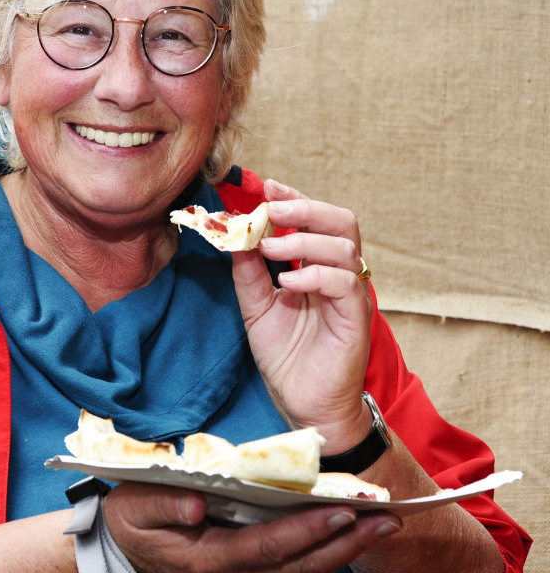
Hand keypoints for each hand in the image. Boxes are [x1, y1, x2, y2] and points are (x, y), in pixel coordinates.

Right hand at [104, 482, 400, 572]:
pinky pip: (296, 571)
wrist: (126, 551)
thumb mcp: (132, 508)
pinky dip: (328, 557)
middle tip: (387, 519)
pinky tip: (353, 538)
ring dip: (346, 551)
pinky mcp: (251, 571)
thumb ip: (163, 505)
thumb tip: (197, 503)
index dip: (304, 532)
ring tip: (382, 525)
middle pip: (298, 567)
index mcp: (207, 560)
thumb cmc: (133, 523)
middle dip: (345, 544)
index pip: (265, 548)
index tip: (340, 513)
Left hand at [230, 180, 374, 452]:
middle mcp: (340, 274)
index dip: (294, 197)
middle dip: (305, 207)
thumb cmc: (287, 356)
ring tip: (270, 245)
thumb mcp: (257, 307)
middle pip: (341, 221)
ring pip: (344, 247)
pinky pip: (345, 283)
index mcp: (318, 266)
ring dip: (303, 239)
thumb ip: (249, 272)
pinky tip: (287, 282)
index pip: (316, 218)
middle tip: (271, 207)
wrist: (305, 404)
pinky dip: (314, 274)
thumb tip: (233, 235)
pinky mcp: (355, 319)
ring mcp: (351, 295)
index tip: (265, 186)